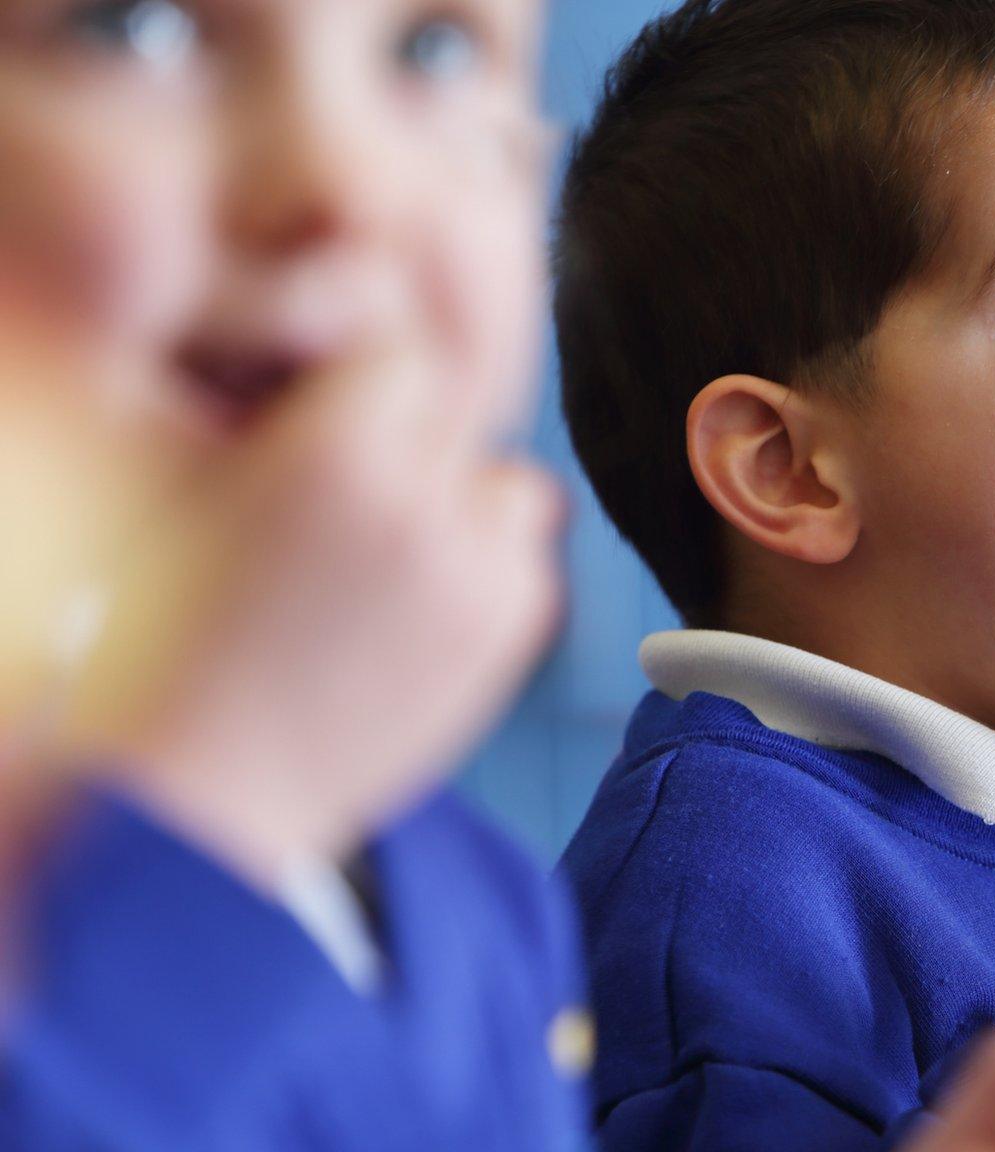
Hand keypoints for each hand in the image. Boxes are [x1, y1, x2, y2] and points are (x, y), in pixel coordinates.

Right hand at [111, 342, 563, 890]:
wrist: (215, 778)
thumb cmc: (185, 633)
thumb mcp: (213, 491)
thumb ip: (305, 422)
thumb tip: (388, 368)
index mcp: (331, 454)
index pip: (401, 356)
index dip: (369, 389)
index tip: (336, 427)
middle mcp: (420, 502)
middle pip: (461, 417)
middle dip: (415, 446)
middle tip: (356, 507)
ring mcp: (479, 568)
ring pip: (510, 484)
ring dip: (468, 506)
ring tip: (391, 564)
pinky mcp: (514, 625)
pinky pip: (525, 560)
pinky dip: (486, 575)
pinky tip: (413, 618)